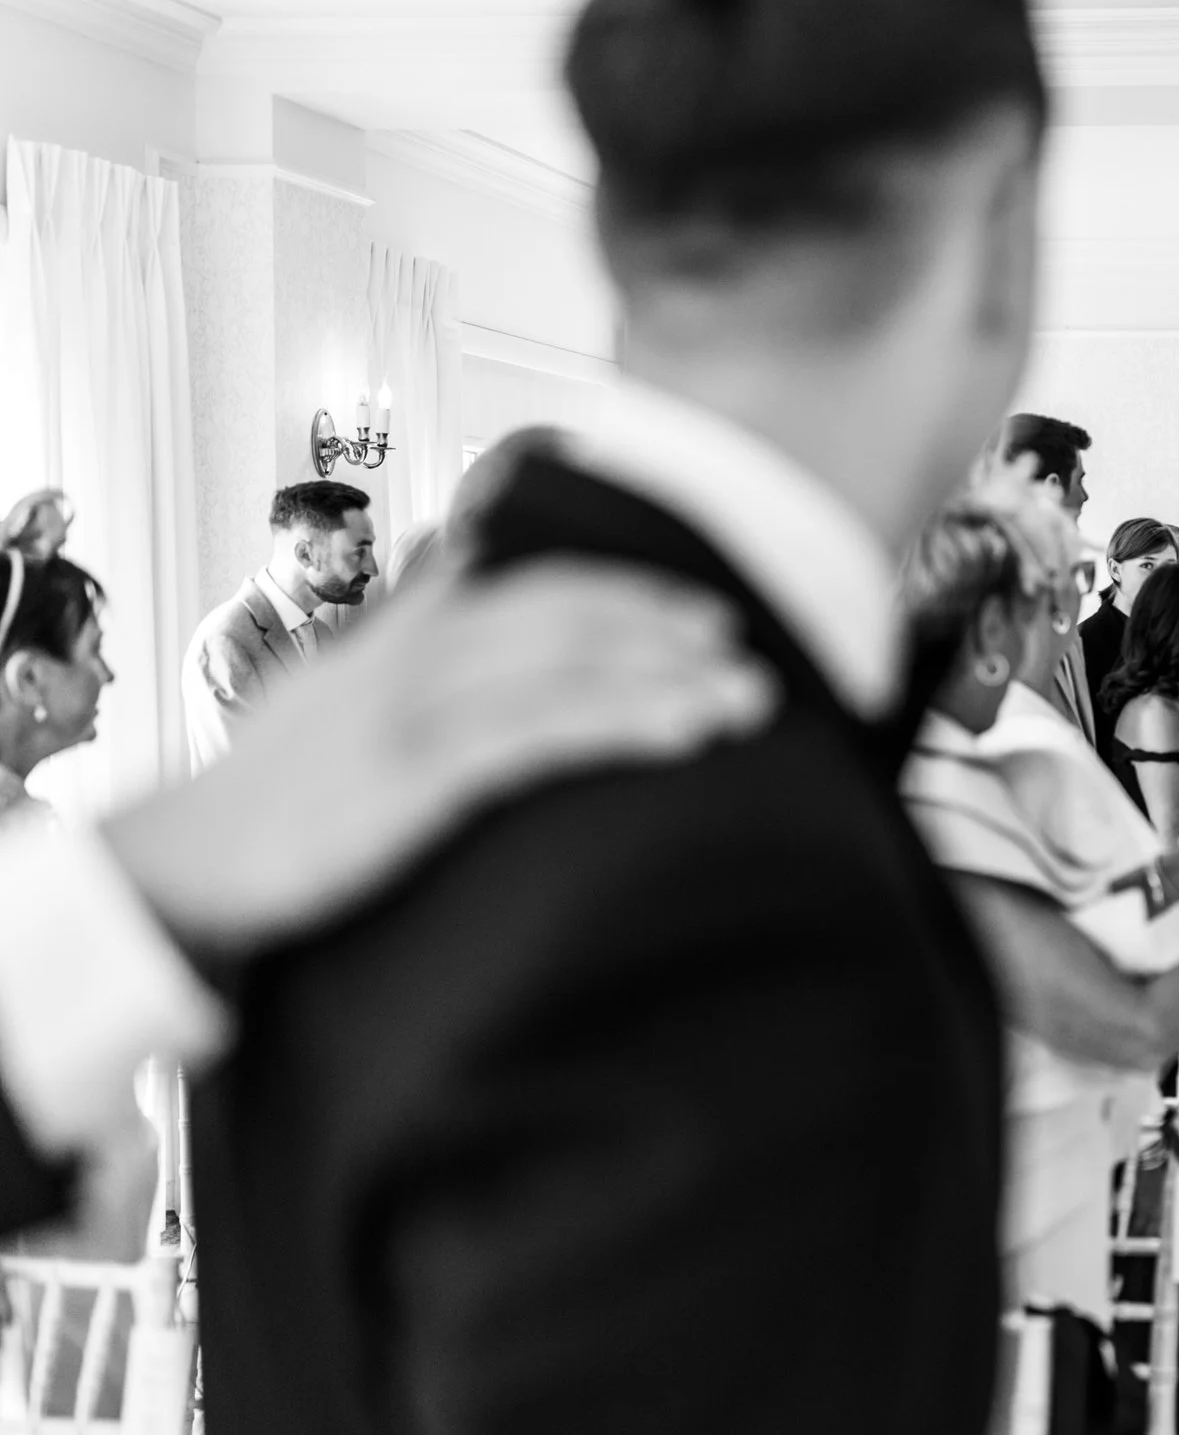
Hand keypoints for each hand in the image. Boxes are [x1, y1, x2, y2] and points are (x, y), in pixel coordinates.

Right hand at [103, 560, 776, 956]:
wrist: (180, 867)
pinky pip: (540, 734)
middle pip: (563, 617)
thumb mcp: (339, 698)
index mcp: (404, 639)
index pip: (531, 590)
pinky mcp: (415, 772)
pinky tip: (683, 733)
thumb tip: (463, 567)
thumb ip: (408, 636)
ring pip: (566, 668)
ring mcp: (414, 709)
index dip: (621, 595)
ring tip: (743, 697)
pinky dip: (621, 723)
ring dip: (667, 678)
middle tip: (741, 647)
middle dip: (660, 628)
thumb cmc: (269, 800)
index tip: (698, 614)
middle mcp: (415, 656)